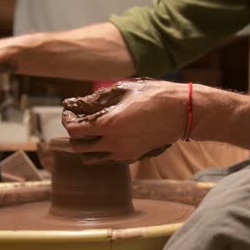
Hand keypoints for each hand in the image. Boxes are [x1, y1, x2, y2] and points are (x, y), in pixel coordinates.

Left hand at [63, 79, 188, 163]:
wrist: (182, 113)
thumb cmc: (155, 96)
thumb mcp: (125, 90)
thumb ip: (99, 98)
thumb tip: (79, 102)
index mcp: (109, 123)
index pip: (74, 130)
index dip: (68, 121)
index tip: (70, 112)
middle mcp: (113, 143)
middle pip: (78, 147)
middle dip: (74, 135)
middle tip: (78, 122)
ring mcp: (123, 153)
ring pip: (91, 158)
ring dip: (85, 146)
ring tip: (90, 132)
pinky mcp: (132, 157)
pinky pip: (107, 159)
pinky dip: (100, 151)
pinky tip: (106, 137)